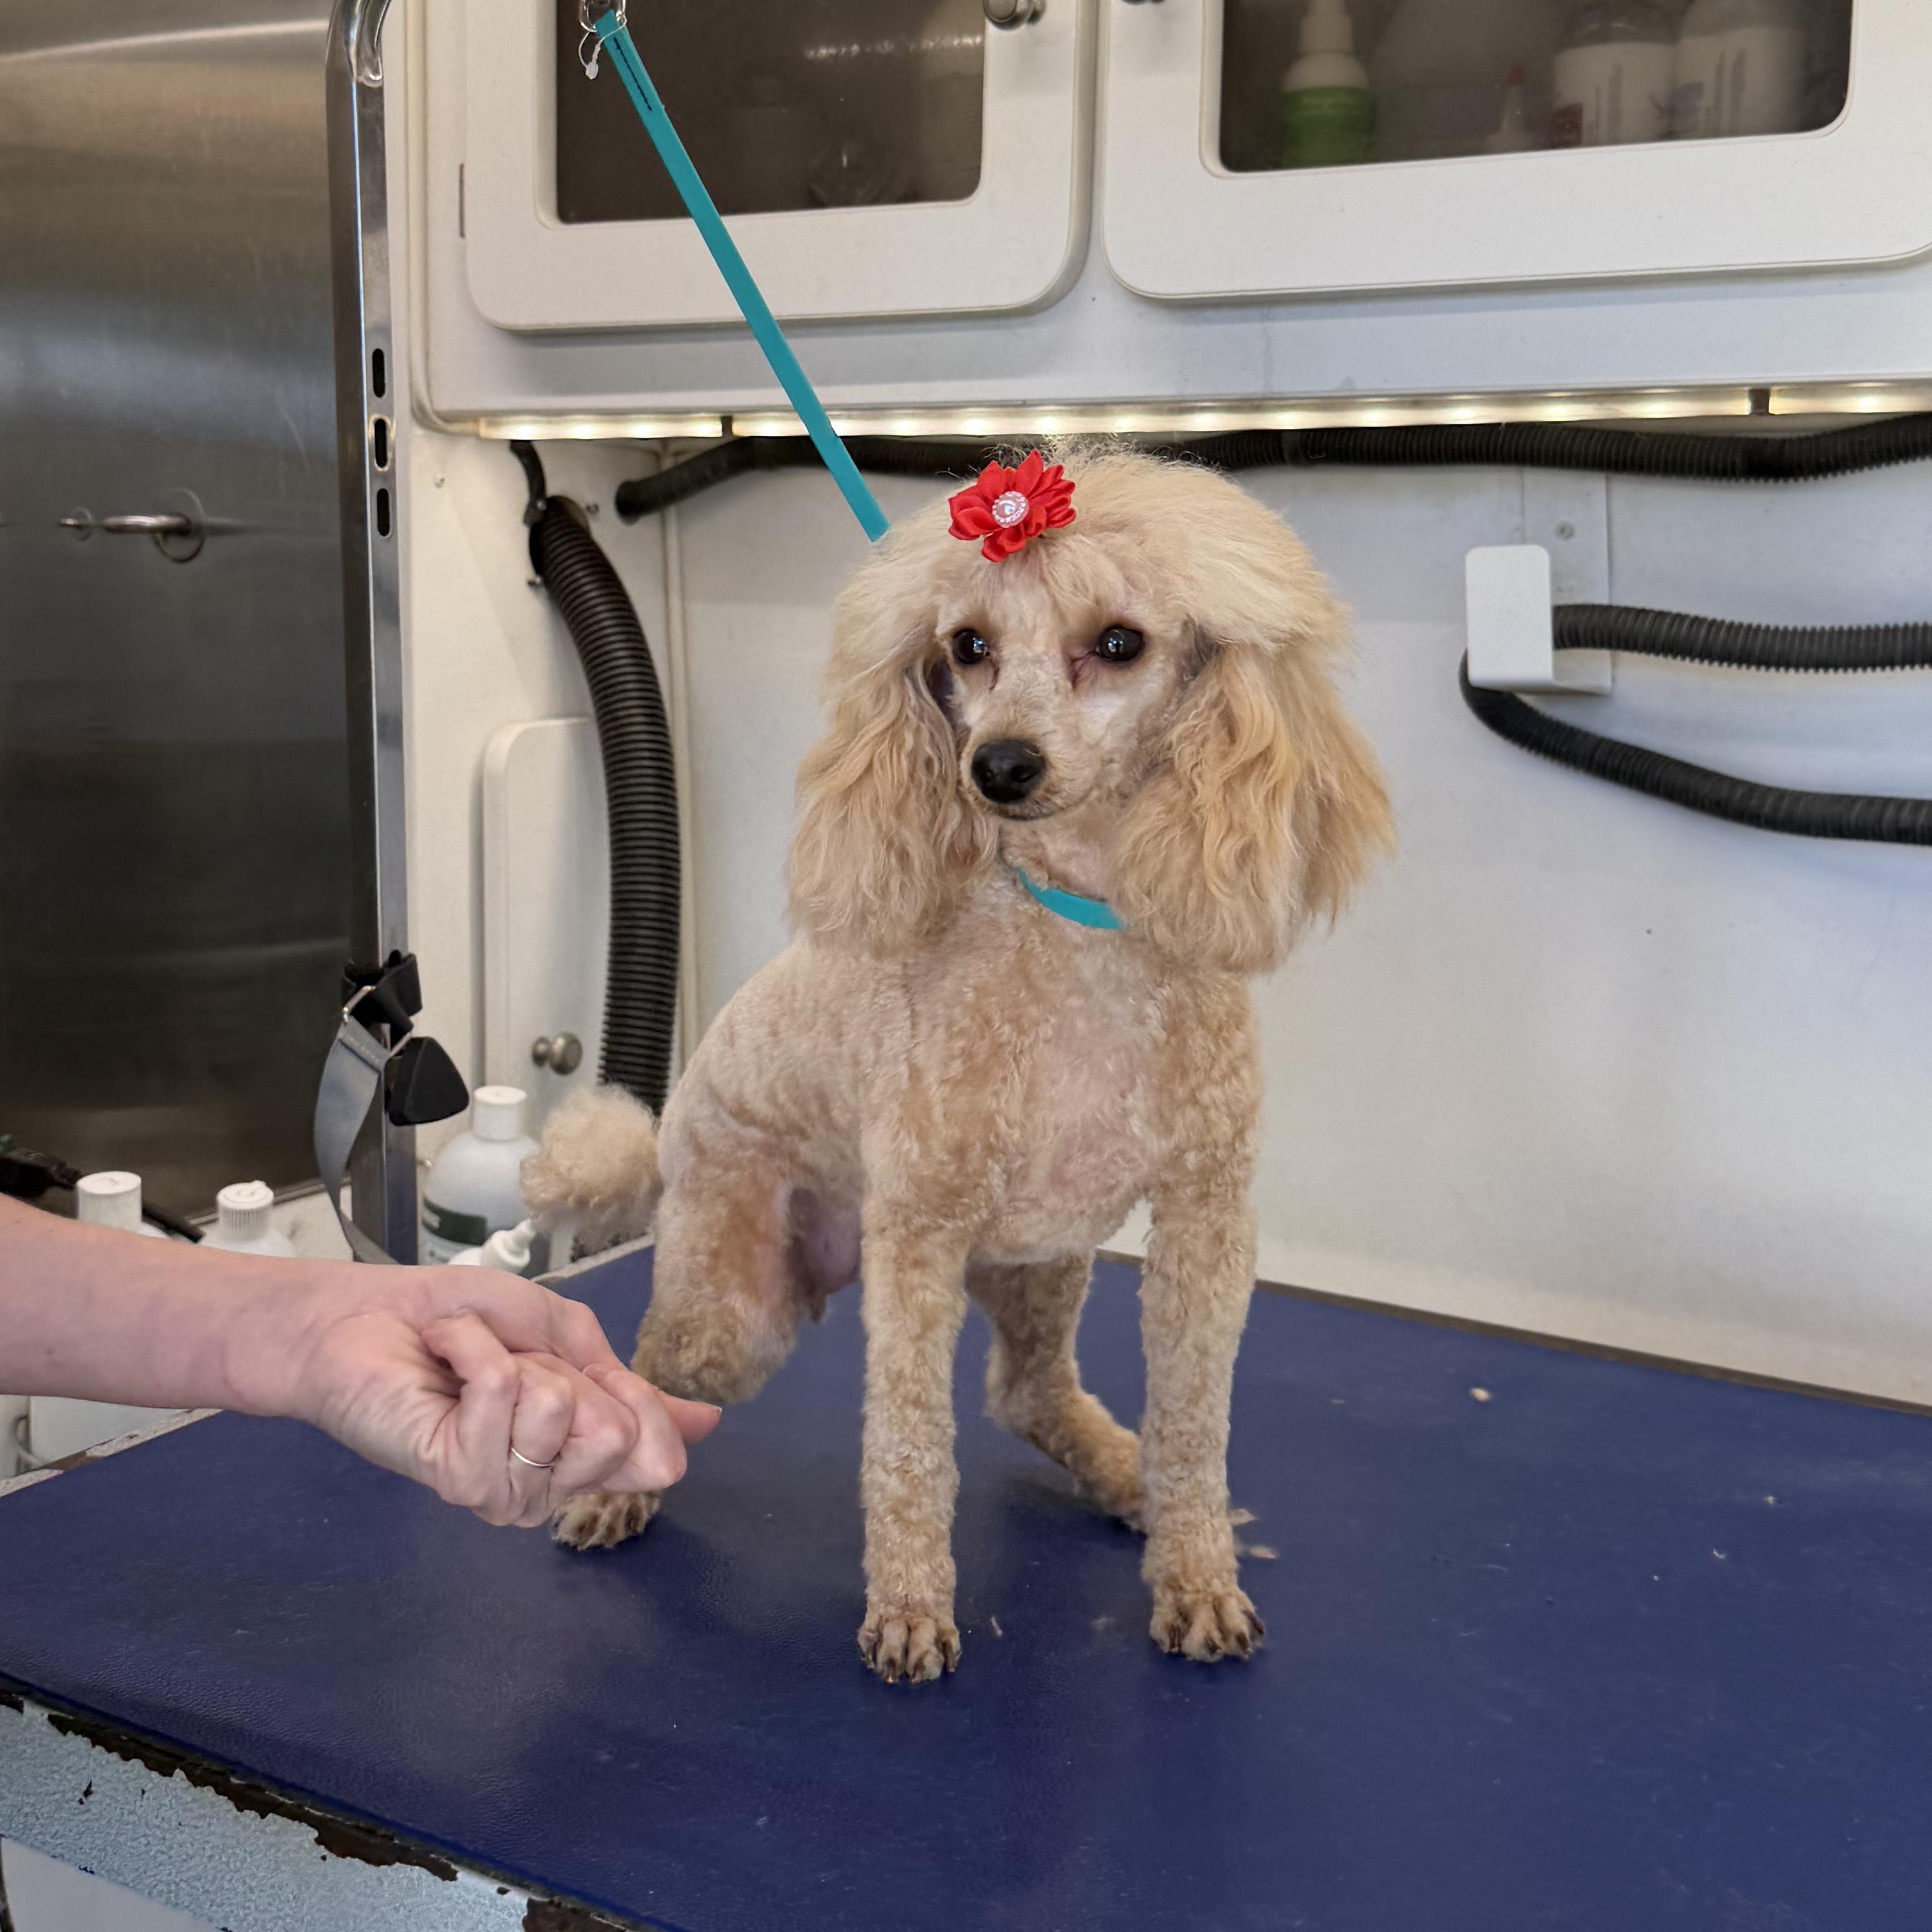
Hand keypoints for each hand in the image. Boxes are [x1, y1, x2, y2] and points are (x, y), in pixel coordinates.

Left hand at [279, 1271, 718, 1527]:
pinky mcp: (460, 1477)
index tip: (574, 1363)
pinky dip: (475, 1351)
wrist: (369, 1315)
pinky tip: (443, 1358)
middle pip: (615, 1434)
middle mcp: (547, 1486)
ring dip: (515, 1357)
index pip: (652, 1458)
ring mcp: (505, 1489)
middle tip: (512, 1362)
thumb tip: (708, 1423)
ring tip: (469, 1362)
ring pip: (563, 1412)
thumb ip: (628, 1384)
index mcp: (577, 1455)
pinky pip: (505, 1394)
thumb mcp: (564, 1336)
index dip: (637, 1407)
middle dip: (566, 1370)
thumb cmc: (462, 1319)